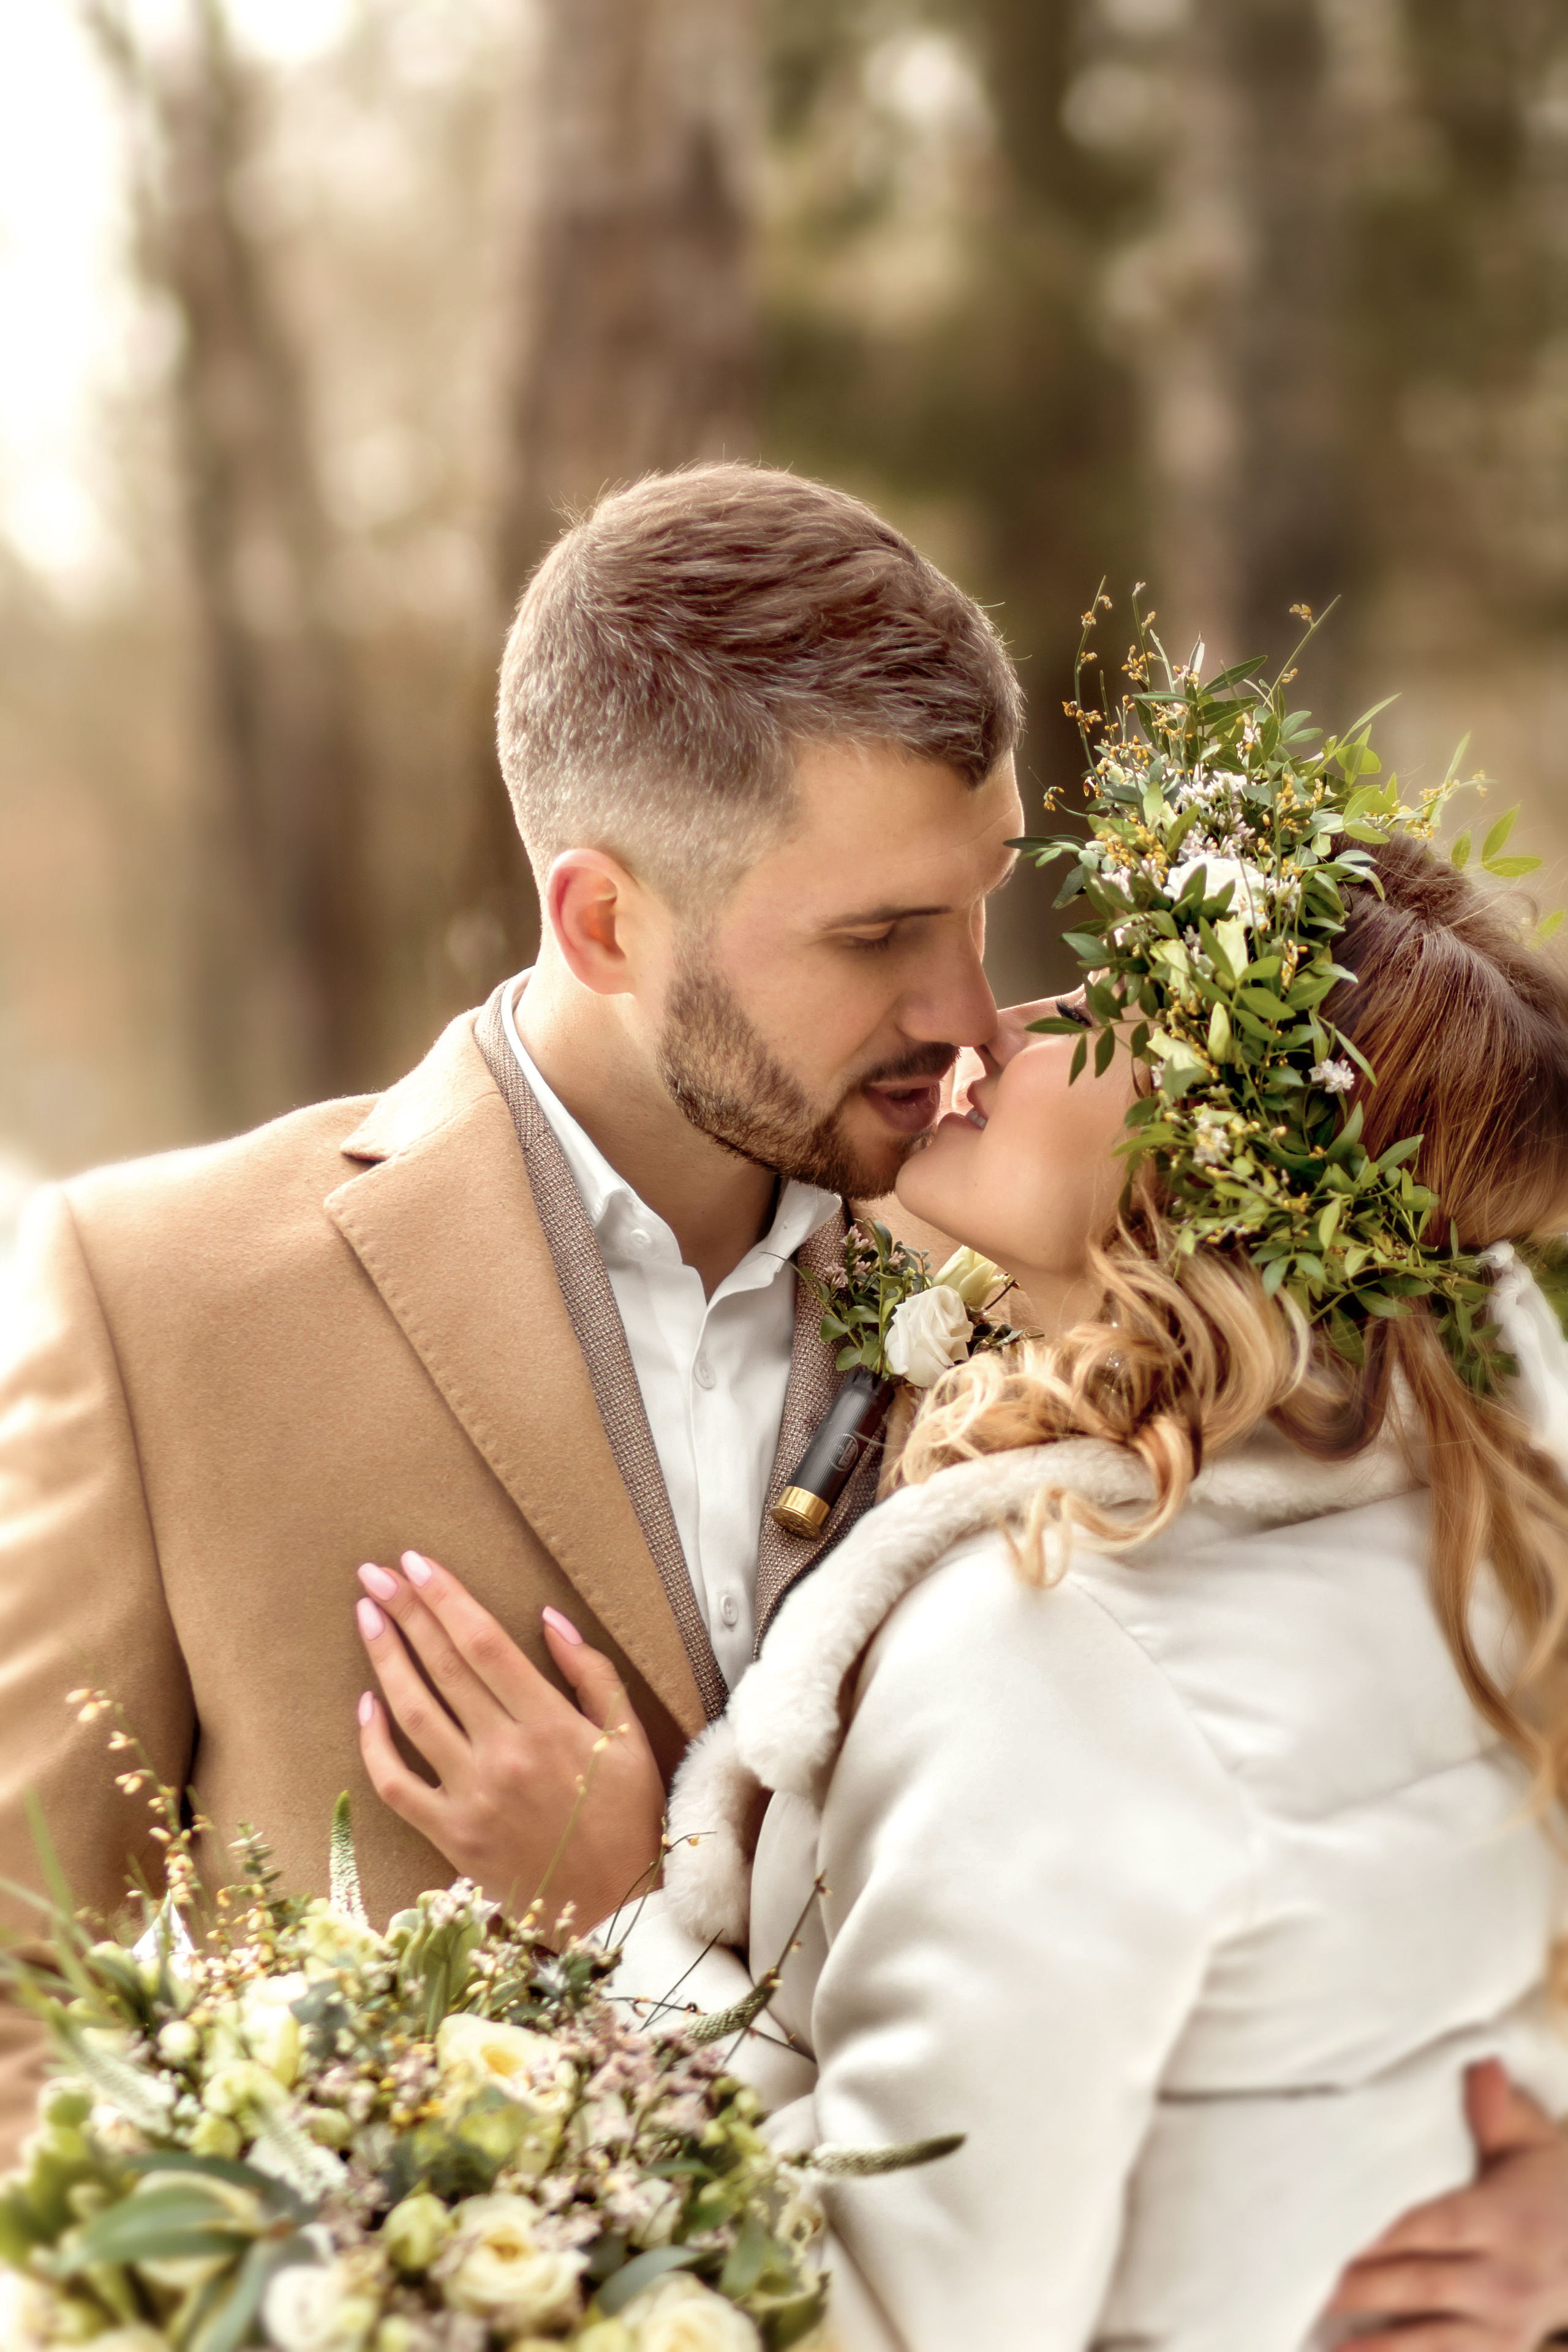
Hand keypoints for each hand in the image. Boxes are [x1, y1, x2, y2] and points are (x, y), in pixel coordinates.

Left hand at [354, 1551, 665, 1937]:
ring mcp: (472, 1796)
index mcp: (550, 1725)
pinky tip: (365, 1705)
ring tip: (367, 1617)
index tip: (416, 1563)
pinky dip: (375, 1744)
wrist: (614, 1909)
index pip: (484, 1644)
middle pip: (444, 1667)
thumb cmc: (626, 1818)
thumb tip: (548, 1618)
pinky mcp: (450, 1836)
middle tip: (376, 1572)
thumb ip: (593, 1674)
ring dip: (386, 1660)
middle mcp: (505, 1754)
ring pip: (413, 1714)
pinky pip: (397, 1785)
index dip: (447, 1599)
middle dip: (407, 1612)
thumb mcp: (630, 1739)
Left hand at [1324, 2059, 1567, 2348]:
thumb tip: (1481, 2066)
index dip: (1378, 2229)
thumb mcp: (1533, 2139)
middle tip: (1294, 2272)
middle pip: (1418, 2281)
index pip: (1432, 2223)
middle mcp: (1506, 2279)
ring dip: (1369, 2339)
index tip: (1325, 2223)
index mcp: (1508, 2219)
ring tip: (1313, 2325)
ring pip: (1426, 2336)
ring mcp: (1504, 2326)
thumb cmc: (1548, 2182)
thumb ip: (1500, 2108)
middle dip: (1356, 2282)